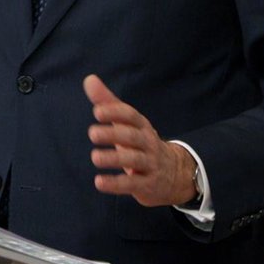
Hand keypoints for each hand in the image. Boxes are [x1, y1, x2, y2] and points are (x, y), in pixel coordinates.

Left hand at [84, 74, 196, 206]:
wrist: (174, 174)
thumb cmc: (140, 143)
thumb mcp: (127, 123)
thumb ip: (108, 103)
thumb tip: (89, 79)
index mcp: (141, 125)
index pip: (130, 115)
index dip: (115, 112)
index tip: (97, 111)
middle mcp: (148, 142)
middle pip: (132, 136)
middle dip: (112, 134)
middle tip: (92, 133)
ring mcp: (150, 164)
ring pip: (133, 160)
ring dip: (113, 158)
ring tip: (95, 157)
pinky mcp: (148, 184)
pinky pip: (132, 184)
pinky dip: (116, 184)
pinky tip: (99, 182)